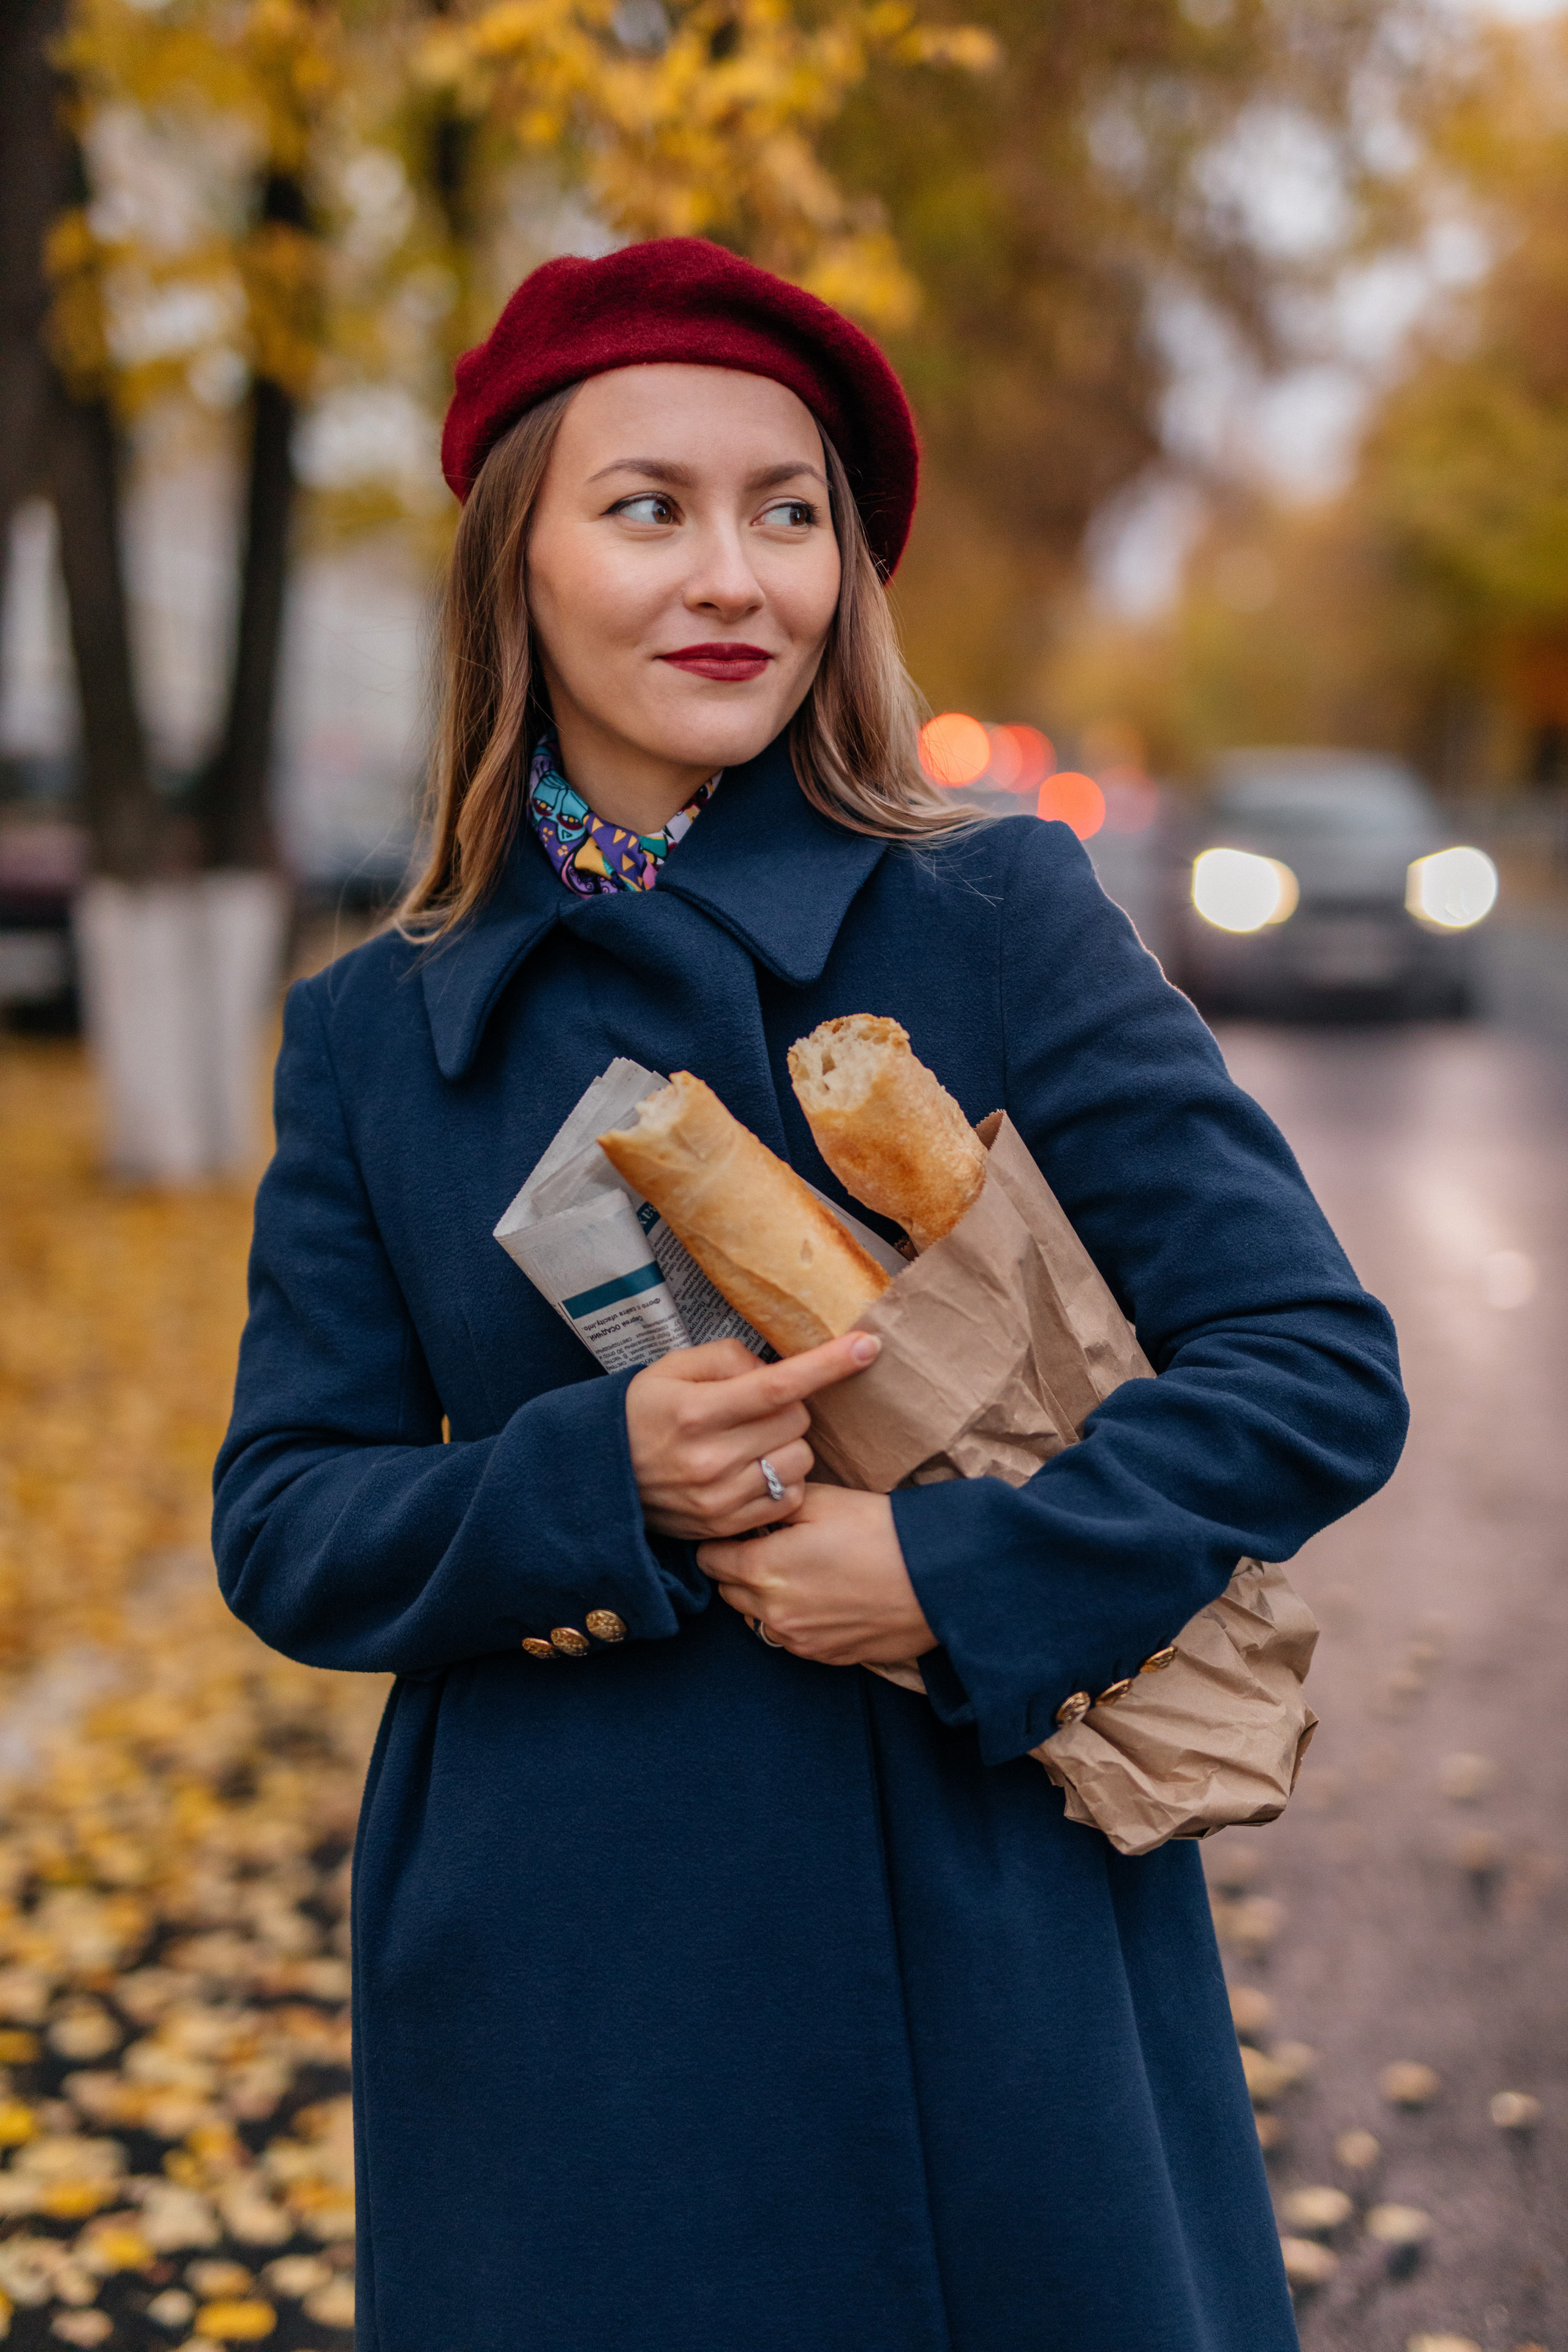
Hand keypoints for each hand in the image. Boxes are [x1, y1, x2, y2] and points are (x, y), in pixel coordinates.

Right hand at [626, 1333, 879, 1540]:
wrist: (598, 1477)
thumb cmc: (641, 1413)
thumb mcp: (671, 1368)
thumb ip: (727, 1359)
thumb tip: (775, 1370)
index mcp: (697, 1410)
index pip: (778, 1385)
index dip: (829, 1364)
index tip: (868, 1346)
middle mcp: (710, 1458)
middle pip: (797, 1422)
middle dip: (790, 1407)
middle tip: (759, 1408)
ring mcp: (720, 1498)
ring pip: (799, 1461)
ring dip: (788, 1445)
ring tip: (754, 1442)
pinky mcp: (727, 1527)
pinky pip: (788, 1499)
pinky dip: (782, 1481)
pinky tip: (753, 1471)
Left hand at [699, 1485, 936, 1665]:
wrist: (939, 1581)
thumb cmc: (880, 1532)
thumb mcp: (822, 1500)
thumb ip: (774, 1504)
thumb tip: (750, 1507)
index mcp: (763, 1570)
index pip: (709, 1560)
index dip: (719, 1541)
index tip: (736, 1531)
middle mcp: (773, 1614)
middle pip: (728, 1592)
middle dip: (737, 1569)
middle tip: (765, 1546)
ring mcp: (800, 1641)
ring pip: (757, 1619)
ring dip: (764, 1597)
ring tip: (798, 1571)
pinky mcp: (827, 1657)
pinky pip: (791, 1639)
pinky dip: (795, 1619)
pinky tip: (823, 1596)